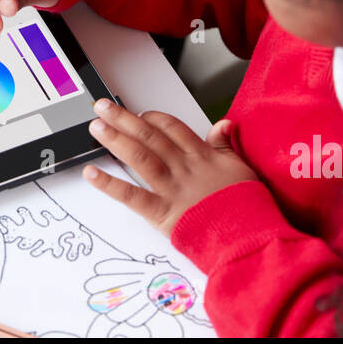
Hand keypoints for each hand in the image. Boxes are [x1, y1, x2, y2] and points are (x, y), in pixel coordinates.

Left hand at [83, 100, 260, 237]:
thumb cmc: (247, 206)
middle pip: (150, 136)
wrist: (250, 236)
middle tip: (102, 107)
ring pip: (139, 157)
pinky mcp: (162, 213)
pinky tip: (92, 173)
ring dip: (115, 140)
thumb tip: (224, 123)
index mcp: (202, 156)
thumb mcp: (242, 168)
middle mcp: (184, 168)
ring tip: (96, 128)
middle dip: (124, 119)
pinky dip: (109, 184)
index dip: (153, 118)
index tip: (139, 114)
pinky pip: (132, 196)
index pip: (172, 128)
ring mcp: (172, 189)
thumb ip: (226, 146)